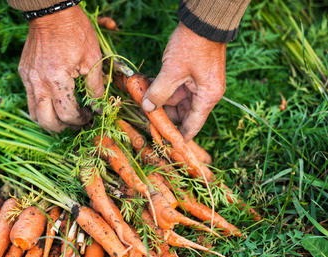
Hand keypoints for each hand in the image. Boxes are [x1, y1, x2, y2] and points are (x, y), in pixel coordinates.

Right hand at [18, 6, 103, 131]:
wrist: (52, 13)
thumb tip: (100, 108)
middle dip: (63, 127)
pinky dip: (42, 106)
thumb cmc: (75, 32)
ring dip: (49, 121)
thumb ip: (96, 88)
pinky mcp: (24, 73)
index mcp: (56, 80)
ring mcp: (28, 78)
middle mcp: (38, 83)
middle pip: (46, 122)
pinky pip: (30, 98)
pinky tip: (55, 101)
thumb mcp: (93, 59)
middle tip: (77, 122)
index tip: (90, 116)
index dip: (81, 120)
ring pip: (34, 114)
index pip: (67, 114)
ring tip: (64, 117)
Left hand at [141, 22, 226, 141]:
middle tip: (142, 114)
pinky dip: (162, 87)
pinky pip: (174, 87)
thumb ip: (159, 92)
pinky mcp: (191, 75)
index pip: (191, 126)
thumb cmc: (193, 45)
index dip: (176, 136)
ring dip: (158, 98)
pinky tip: (146, 85)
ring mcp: (198, 84)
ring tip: (141, 94)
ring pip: (175, 100)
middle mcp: (204, 94)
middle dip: (161, 113)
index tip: (162, 143)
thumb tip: (147, 108)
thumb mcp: (172, 71)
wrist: (203, 21)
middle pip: (181, 114)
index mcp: (206, 98)